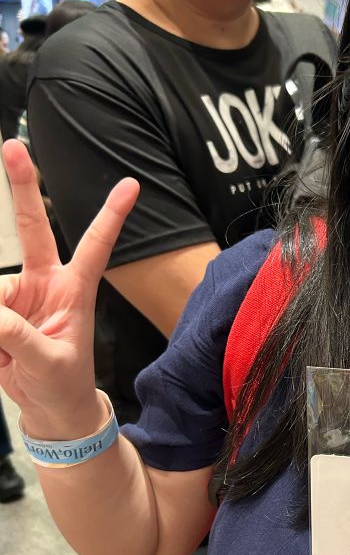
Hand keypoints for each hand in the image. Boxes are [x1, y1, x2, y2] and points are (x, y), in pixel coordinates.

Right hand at [0, 140, 138, 433]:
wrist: (49, 409)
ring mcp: (15, 293)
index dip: (110, 216)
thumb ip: (19, 337)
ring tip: (4, 355)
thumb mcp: (49, 363)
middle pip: (31, 227)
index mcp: (74, 290)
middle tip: (13, 146)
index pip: (96, 246)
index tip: (131, 184)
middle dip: (20, 186)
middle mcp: (44, 282)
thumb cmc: (63, 383)